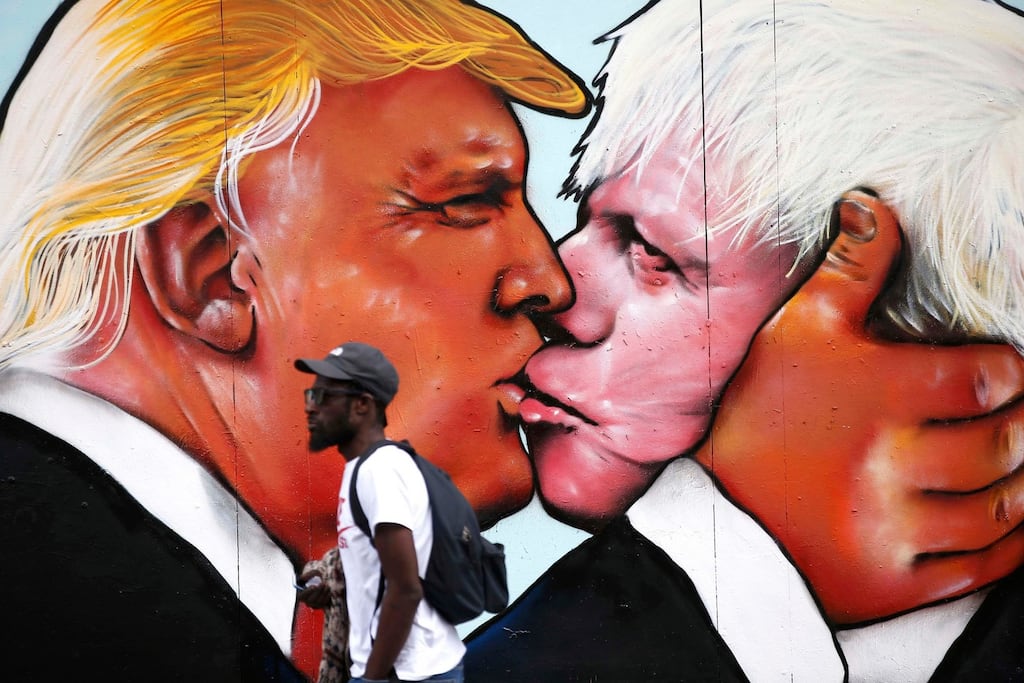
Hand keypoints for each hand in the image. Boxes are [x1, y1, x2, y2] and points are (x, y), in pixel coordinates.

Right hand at [296, 568, 330, 608]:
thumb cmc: (315, 577)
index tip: (314, 586)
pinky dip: (327, 596)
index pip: (302, 596)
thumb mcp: (312, 573)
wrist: (321, 582)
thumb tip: (303, 577)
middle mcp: (306, 601)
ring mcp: (314, 604)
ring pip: (318, 602)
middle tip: (323, 583)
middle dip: (318, 591)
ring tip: (327, 585)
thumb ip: (307, 575)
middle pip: (311, 600)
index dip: (308, 591)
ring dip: (324, 593)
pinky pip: (324, 603)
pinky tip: (328, 589)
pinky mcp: (321, 605)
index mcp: (301, 594)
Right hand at [695, 190, 1023, 624]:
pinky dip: (1011, 544)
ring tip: (1019, 464)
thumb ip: (848, 267)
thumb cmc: (756, 413)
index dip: (1012, 372)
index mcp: (876, 394)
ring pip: (1003, 508)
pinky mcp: (891, 582)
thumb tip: (874, 200)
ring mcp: (893, 530)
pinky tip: (1009, 521)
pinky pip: (980, 567)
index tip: (1005, 373)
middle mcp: (891, 464)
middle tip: (1022, 417)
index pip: (991, 376)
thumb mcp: (794, 330)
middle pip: (1007, 444)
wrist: (712, 514)